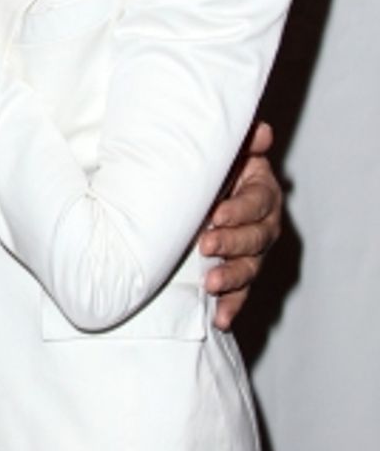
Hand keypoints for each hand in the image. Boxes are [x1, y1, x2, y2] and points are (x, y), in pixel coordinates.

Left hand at [200, 122, 282, 330]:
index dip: (239, 209)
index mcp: (260, 191)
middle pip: (257, 237)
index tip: (216, 214)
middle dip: (232, 243)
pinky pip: (240, 293)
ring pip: (250, 267)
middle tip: (206, 245)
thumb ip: (241, 144)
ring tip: (211, 284)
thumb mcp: (221, 155)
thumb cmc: (205, 171)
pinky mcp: (238, 274)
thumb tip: (262, 131)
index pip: (258, 202)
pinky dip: (231, 306)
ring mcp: (252, 252)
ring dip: (232, 277)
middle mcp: (262, 223)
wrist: (187, 196)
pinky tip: (221, 319)